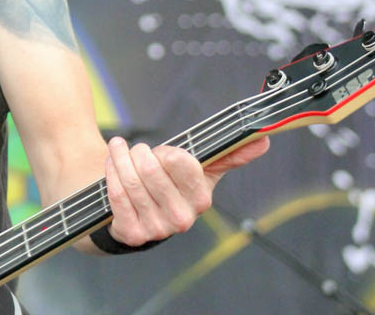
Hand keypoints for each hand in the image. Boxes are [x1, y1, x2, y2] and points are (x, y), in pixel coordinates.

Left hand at [103, 135, 269, 245]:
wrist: (139, 212)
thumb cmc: (170, 184)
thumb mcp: (199, 169)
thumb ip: (229, 154)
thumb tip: (263, 139)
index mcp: (202, 199)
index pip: (181, 162)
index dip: (167, 152)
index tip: (162, 150)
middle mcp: (183, 219)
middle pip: (151, 171)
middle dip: (139, 152)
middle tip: (135, 148)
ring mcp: (158, 229)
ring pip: (132, 181)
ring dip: (120, 158)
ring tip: (119, 149)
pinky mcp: (133, 234)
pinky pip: (117, 196)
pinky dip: (111, 175)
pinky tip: (112, 166)